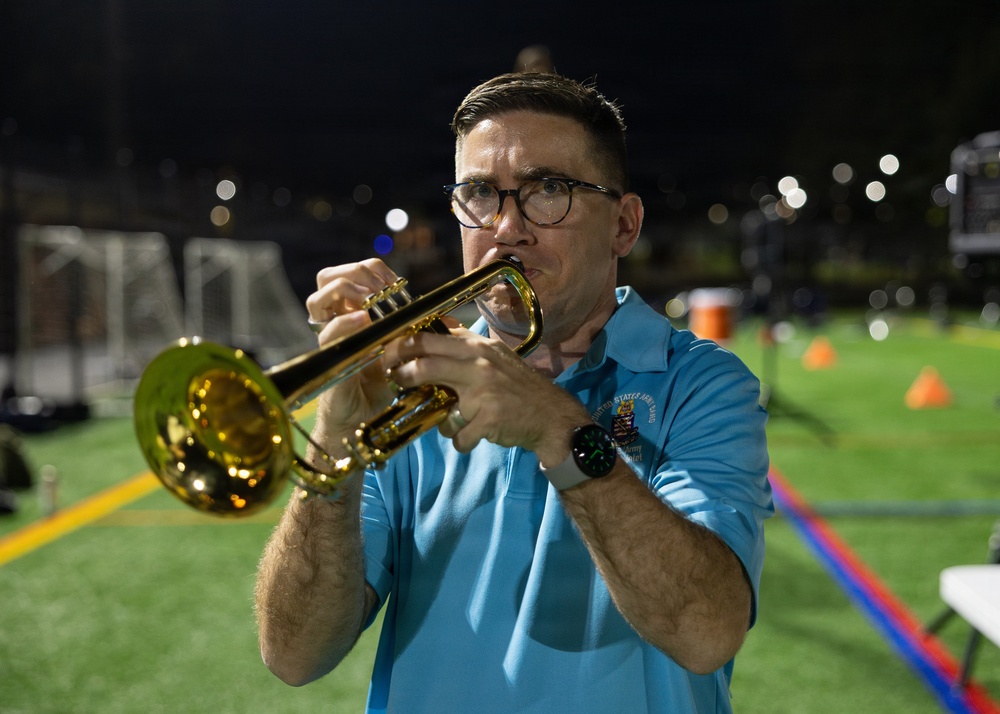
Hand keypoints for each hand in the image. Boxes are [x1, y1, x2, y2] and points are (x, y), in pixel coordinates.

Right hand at [305, 259, 400, 434]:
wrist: (363, 421)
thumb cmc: (380, 386)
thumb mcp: (400, 354)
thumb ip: (414, 333)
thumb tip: (447, 319)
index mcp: (351, 315)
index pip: (351, 276)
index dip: (372, 271)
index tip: (396, 283)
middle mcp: (334, 323)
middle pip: (328, 278)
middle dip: (356, 273)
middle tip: (382, 288)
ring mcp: (328, 340)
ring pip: (319, 299)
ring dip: (347, 290)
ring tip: (371, 298)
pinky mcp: (327, 360)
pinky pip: (328, 334)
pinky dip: (345, 322)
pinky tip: (363, 319)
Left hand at [382, 326, 589, 463]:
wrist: (550, 414)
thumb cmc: (516, 386)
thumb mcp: (494, 356)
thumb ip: (464, 349)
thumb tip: (426, 344)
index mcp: (478, 346)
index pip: (431, 337)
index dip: (403, 345)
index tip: (390, 355)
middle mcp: (479, 363)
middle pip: (425, 363)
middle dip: (402, 373)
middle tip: (395, 380)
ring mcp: (483, 391)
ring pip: (441, 407)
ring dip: (440, 420)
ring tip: (451, 421)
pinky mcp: (488, 419)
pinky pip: (458, 435)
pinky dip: (462, 441)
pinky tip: (473, 436)